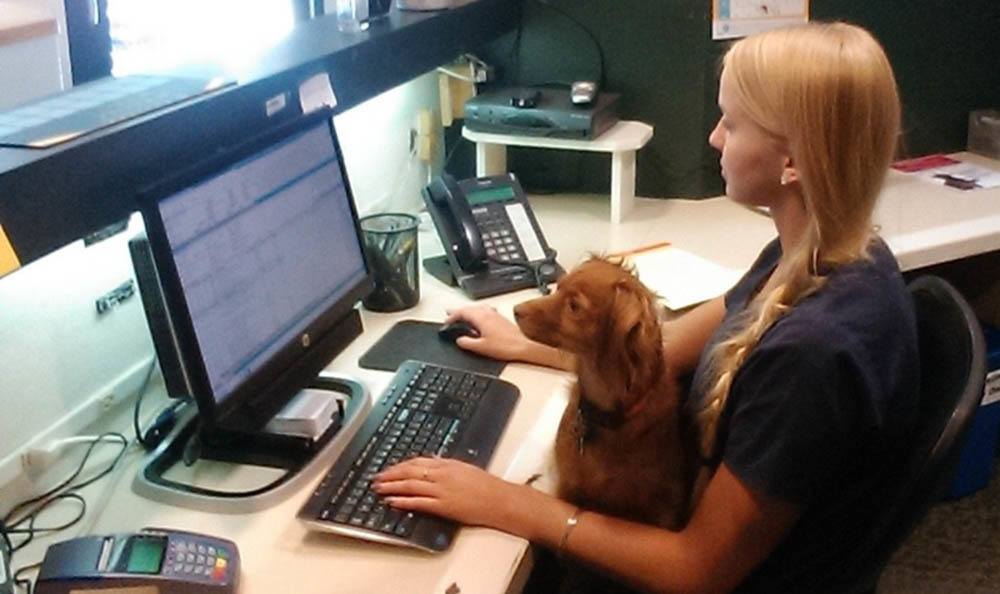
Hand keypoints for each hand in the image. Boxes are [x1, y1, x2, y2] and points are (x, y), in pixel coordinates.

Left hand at [373, 457, 520, 528]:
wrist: (498, 499)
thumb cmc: (485, 485)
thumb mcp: (464, 468)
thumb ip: (446, 465)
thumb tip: (431, 462)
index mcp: (446, 464)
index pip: (417, 462)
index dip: (400, 465)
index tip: (389, 468)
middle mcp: (441, 475)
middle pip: (409, 472)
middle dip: (390, 475)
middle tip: (376, 478)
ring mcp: (441, 490)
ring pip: (410, 486)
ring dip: (392, 487)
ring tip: (379, 489)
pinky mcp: (443, 506)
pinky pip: (419, 502)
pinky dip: (403, 502)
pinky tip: (393, 502)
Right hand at [444, 305, 532, 361]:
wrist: (523, 348)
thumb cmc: (505, 347)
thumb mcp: (480, 347)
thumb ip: (467, 343)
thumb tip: (459, 340)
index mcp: (481, 318)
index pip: (462, 312)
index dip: (452, 316)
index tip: (446, 321)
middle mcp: (488, 313)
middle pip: (470, 308)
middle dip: (458, 310)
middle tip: (449, 312)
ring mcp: (496, 315)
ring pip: (478, 308)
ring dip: (469, 310)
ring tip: (463, 313)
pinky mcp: (502, 319)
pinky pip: (486, 310)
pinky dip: (479, 312)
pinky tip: (481, 316)